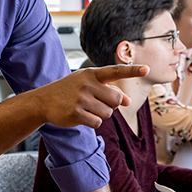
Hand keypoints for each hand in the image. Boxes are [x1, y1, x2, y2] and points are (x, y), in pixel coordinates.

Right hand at [32, 65, 148, 128]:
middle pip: (117, 100)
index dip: (133, 70)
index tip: (148, 69)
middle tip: (97, 103)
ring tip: (86, 108)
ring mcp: (81, 99)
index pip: (116, 71)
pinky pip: (97, 122)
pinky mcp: (76, 113)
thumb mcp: (88, 85)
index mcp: (92, 74)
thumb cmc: (70, 91)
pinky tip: (81, 116)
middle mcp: (87, 84)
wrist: (44, 100)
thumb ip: (109, 90)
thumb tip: (129, 102)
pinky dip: (93, 122)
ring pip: (108, 113)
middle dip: (112, 105)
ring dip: (101, 114)